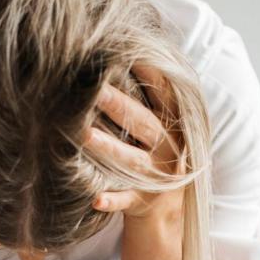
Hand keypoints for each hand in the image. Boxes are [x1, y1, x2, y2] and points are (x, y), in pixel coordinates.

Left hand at [86, 66, 183, 221]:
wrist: (167, 209)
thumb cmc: (158, 155)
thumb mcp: (164, 126)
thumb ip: (151, 97)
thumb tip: (126, 49)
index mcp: (174, 125)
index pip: (163, 93)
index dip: (148, 73)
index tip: (125, 53)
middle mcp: (169, 149)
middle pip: (142, 123)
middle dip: (117, 105)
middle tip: (92, 89)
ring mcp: (156, 177)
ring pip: (132, 160)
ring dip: (110, 147)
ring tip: (84, 135)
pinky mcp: (143, 201)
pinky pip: (126, 200)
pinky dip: (112, 200)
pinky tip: (95, 199)